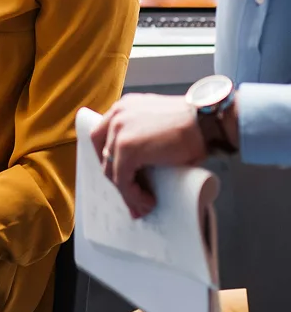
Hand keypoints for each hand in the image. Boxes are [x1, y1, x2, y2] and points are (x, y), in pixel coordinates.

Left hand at [90, 94, 206, 218]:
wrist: (208, 122)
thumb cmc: (194, 125)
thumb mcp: (159, 126)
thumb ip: (143, 137)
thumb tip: (140, 169)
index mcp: (124, 107)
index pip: (103, 135)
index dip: (109, 158)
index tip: (120, 175)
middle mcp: (117, 115)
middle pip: (102, 152)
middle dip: (114, 175)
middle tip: (130, 194)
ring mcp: (120, 131)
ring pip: (111, 169)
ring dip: (126, 191)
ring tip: (143, 204)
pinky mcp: (127, 148)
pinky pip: (122, 179)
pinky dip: (132, 195)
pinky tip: (147, 202)